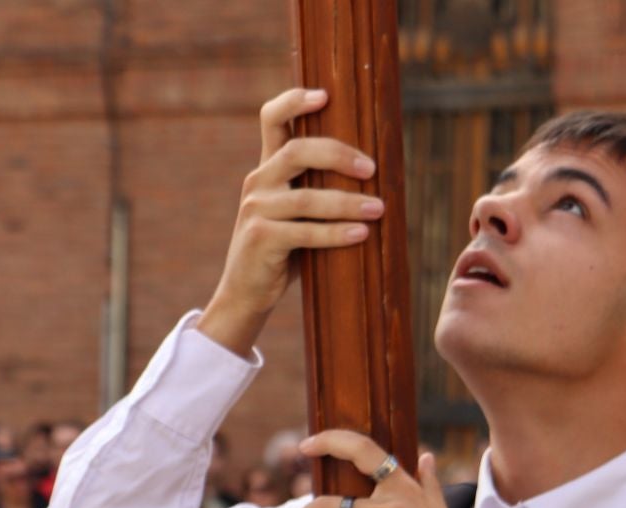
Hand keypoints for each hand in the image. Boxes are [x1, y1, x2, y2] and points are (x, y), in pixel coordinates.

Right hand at [197, 88, 384, 357]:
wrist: (247, 294)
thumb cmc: (283, 250)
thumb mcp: (296, 212)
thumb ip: (316, 187)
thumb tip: (375, 172)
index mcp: (266, 168)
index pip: (271, 119)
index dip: (294, 100)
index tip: (325, 96)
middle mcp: (257, 182)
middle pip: (298, 150)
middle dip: (338, 154)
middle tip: (371, 168)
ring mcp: (256, 209)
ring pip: (307, 197)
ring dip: (348, 202)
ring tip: (379, 208)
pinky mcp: (261, 238)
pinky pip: (306, 232)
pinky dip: (337, 233)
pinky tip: (362, 234)